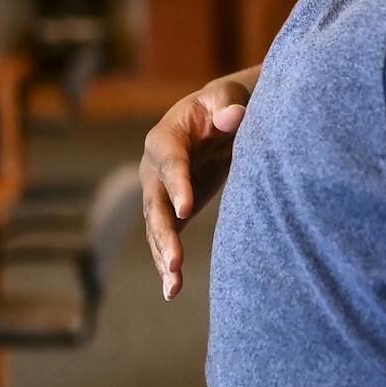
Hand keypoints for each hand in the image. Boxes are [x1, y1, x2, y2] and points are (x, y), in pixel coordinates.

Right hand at [141, 74, 250, 300]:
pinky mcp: (172, 212)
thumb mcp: (227, 96)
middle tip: (175, 261)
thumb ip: (228, 105)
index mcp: (165, 138)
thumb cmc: (223, 104)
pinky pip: (166, 239)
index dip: (177, 184)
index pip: (170, 162)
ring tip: (173, 285)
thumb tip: (232, 117)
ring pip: (157, 228)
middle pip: (155, 203)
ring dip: (164, 256)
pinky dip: (168, 264)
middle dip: (164, 233)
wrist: (217, 118)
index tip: (186, 208)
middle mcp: (153, 169)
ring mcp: (159, 193)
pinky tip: (173, 290)